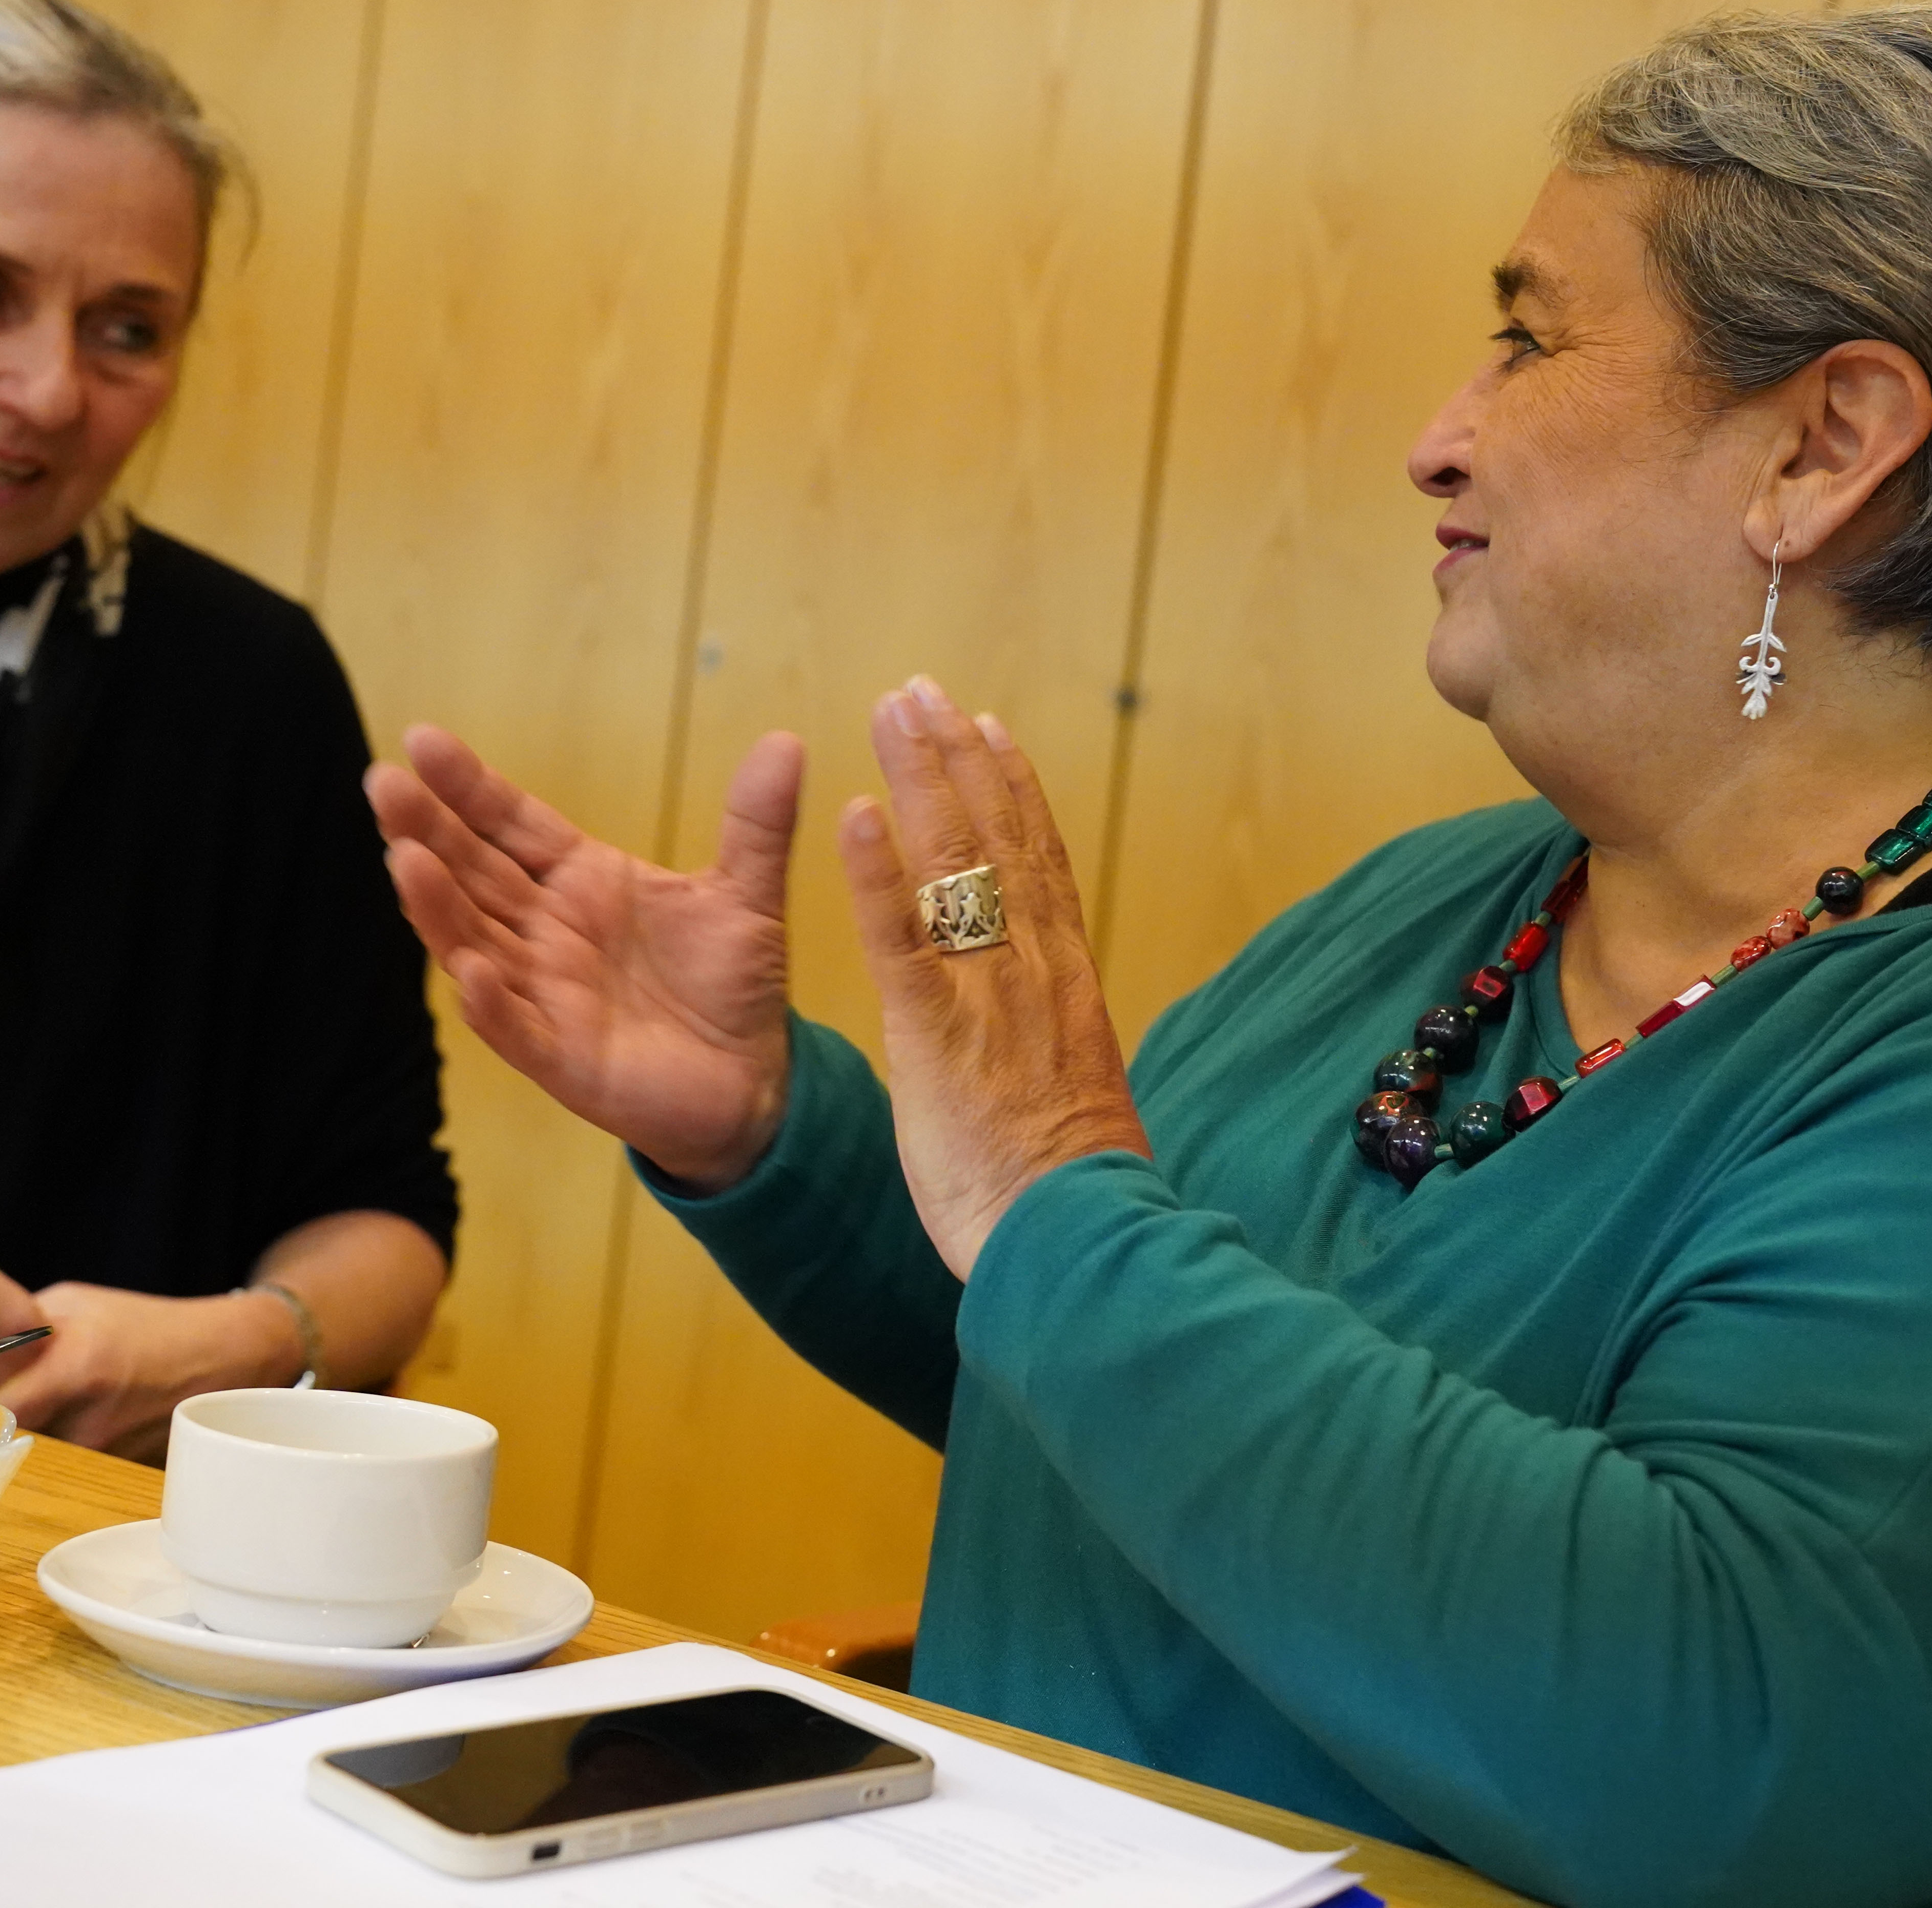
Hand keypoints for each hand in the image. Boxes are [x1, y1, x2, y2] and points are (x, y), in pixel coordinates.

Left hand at [0, 1282, 301, 1456]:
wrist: (225, 1355)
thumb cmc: (147, 1324)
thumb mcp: (76, 1303)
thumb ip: (19, 1330)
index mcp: (73, 1367)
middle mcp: (88, 1420)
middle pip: (7, 1441)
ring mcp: (105, 1454)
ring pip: (37, 1456)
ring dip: (32, 1436)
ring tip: (50, 1406)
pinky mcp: (116, 1473)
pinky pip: (68, 1464)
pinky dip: (63, 1446)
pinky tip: (84, 1420)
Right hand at [369, 724, 801, 1190]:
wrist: (755, 1082)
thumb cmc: (734, 985)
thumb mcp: (749, 894)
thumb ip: (757, 823)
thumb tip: (786, 741)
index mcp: (581, 882)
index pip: (511, 823)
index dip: (469, 786)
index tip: (422, 739)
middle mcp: (547, 933)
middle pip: (474, 873)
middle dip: (426, 831)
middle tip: (382, 785)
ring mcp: (545, 995)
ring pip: (474, 943)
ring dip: (437, 906)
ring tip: (404, 859)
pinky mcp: (560, 1057)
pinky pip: (514, 1028)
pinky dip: (491, 1003)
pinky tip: (470, 972)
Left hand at [839, 677, 1148, 1278]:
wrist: (1079, 1241)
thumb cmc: (1075, 1190)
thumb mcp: (1075, 1093)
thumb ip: (1056, 1042)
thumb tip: (1054, 1030)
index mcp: (1065, 983)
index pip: (1039, 861)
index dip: (1013, 789)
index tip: (989, 729)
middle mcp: (1033, 970)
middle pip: (997, 838)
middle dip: (957, 757)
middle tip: (923, 689)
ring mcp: (988, 996)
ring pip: (956, 864)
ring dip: (920, 780)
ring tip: (891, 711)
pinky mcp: (936, 1035)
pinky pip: (902, 941)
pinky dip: (877, 874)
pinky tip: (852, 816)